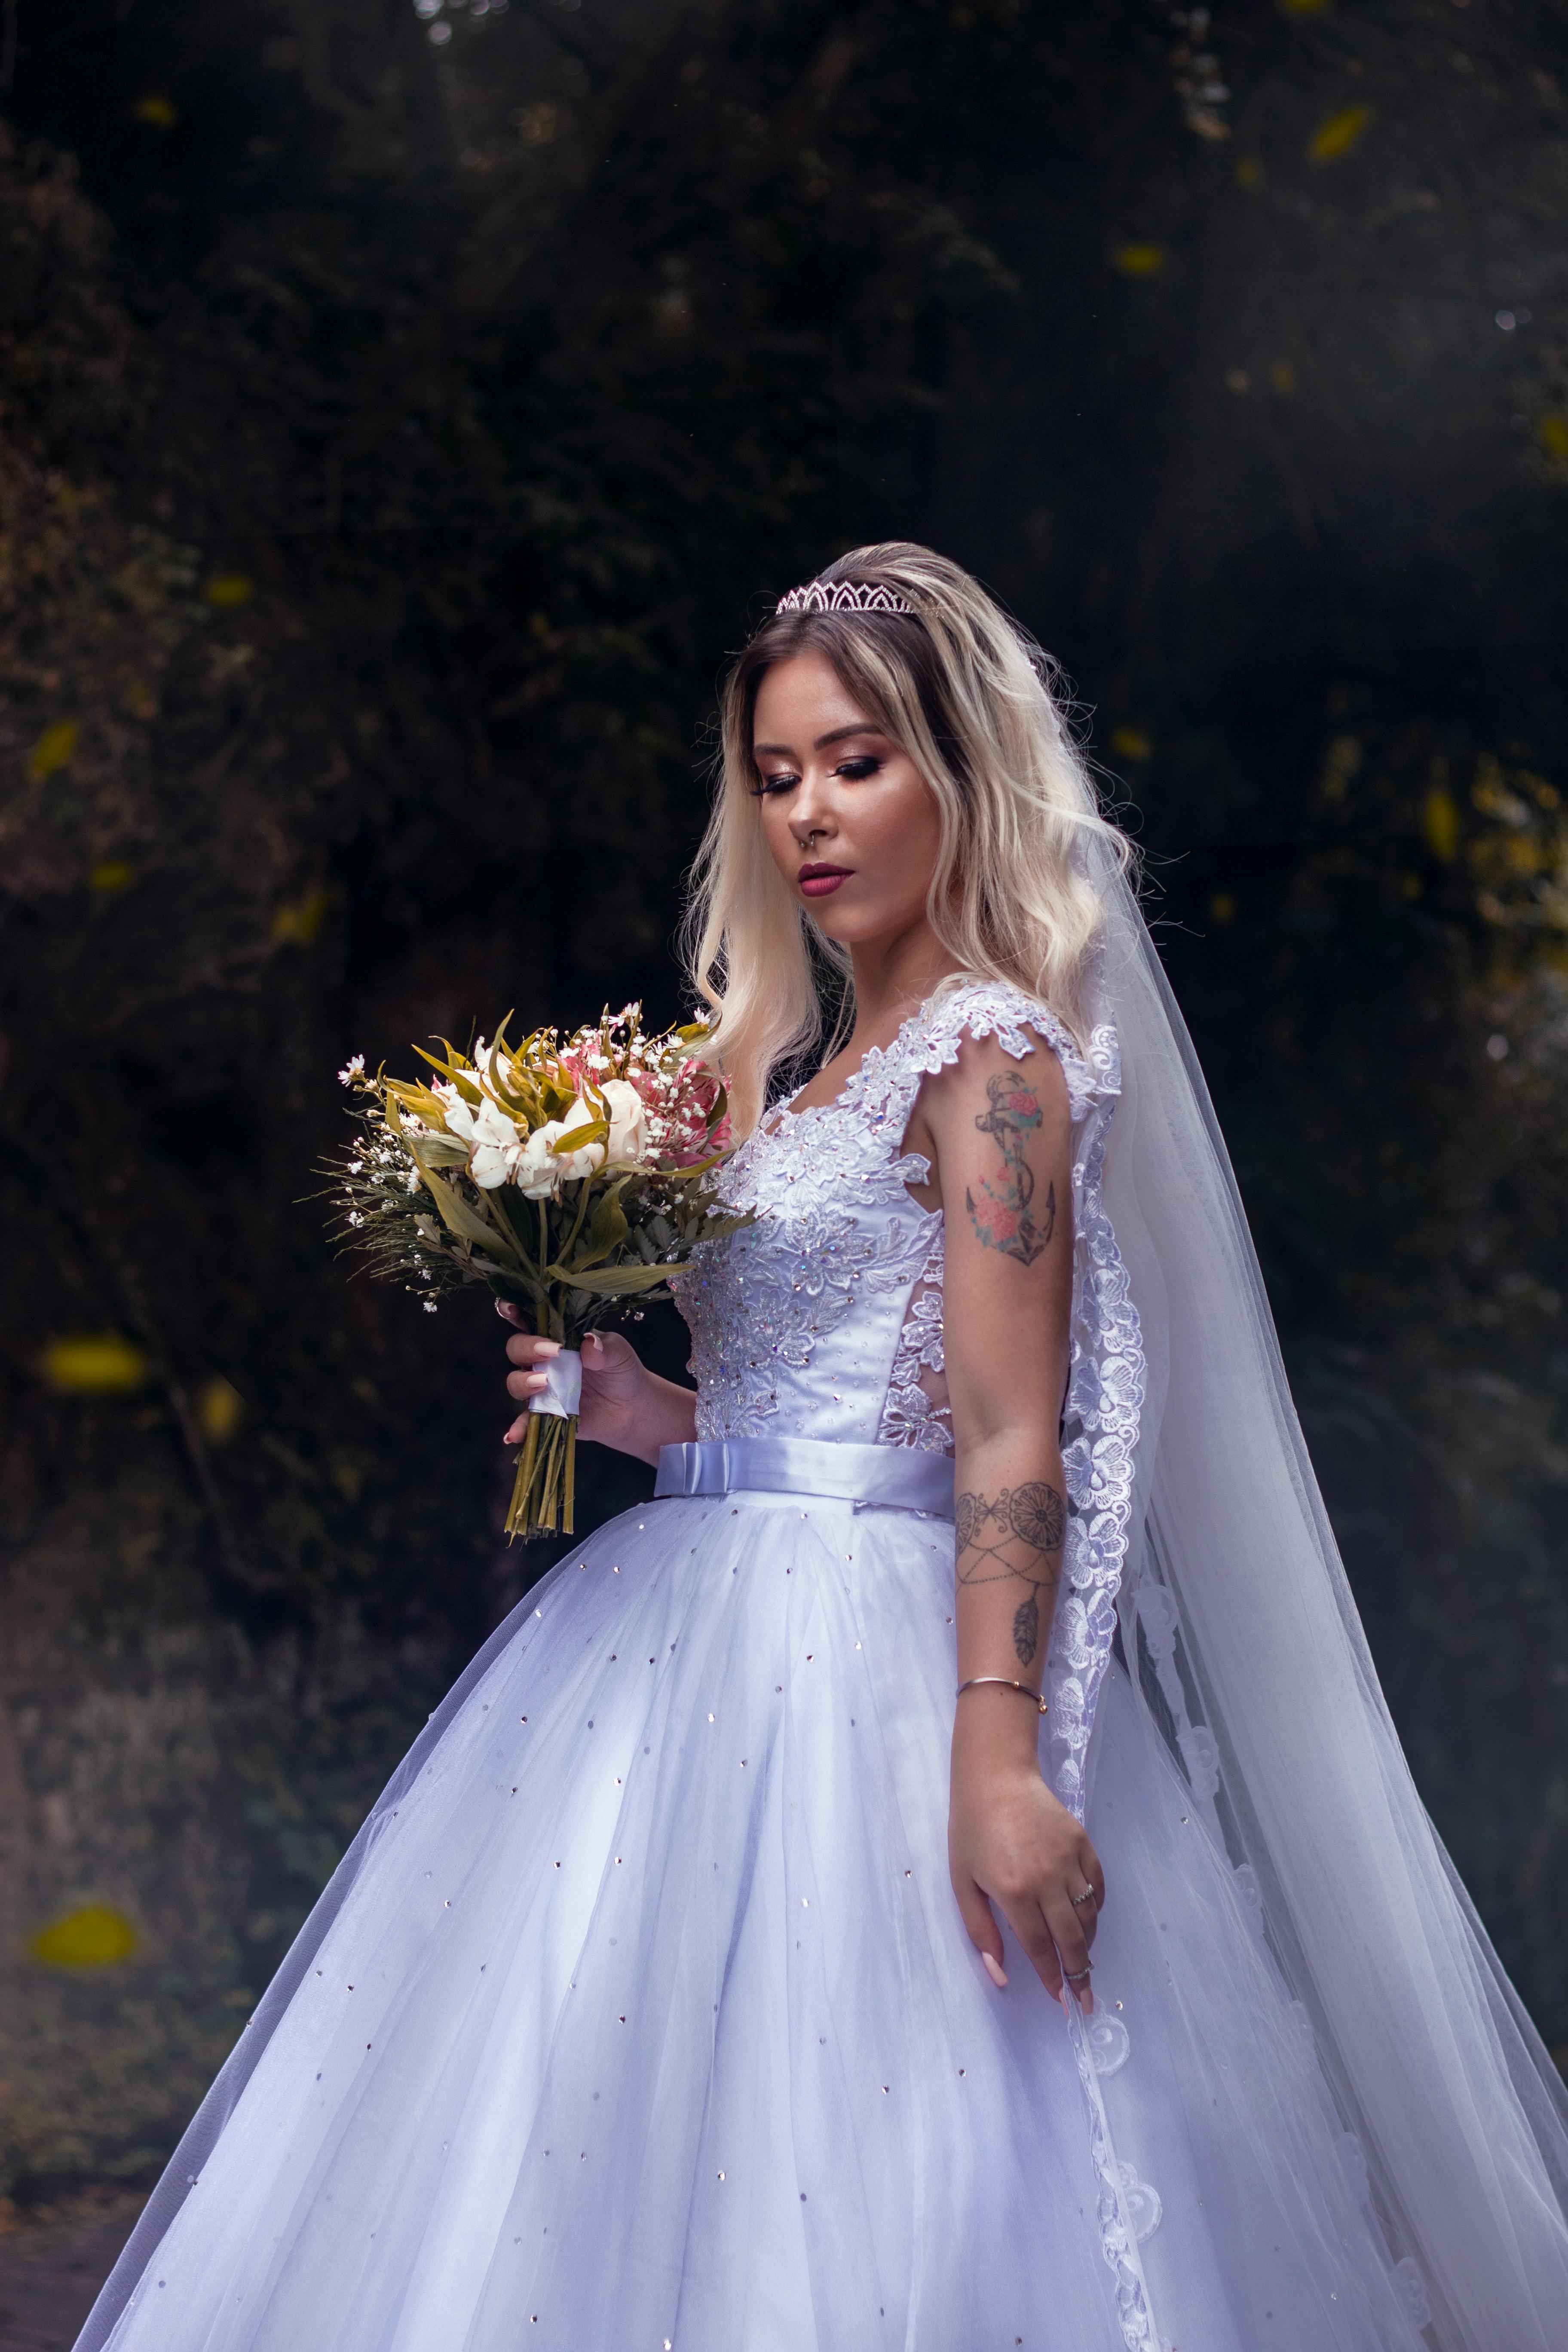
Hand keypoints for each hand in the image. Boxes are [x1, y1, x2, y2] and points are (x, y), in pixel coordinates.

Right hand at [500, 1311, 649, 1453]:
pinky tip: (514, 1435)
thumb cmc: (621, 1371)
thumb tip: (590, 1345)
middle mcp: (542, 1361)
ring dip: (523, 1382)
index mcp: (557, 1336)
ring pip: (515, 1382)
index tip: (511, 1309)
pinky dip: (517, 1428)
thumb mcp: (620, 1353)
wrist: (631, 1407)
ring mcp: (541, 1388)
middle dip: (526, 1348)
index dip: (512, 1310)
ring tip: (545, 1383)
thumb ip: (605, 1347)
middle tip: (551, 1353)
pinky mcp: (545, 1414)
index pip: (528, 1319)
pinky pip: (525, 1421)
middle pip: (516, 1348)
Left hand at [948, 1698, 1104, 2010]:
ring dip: (1087, 1943)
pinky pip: (1097, 1886)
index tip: (1060, 2001)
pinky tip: (1086, 1919)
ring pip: (1089, 1916)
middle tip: (1085, 1999)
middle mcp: (1047, 1879)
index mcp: (1014, 1892)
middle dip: (1080, 1974)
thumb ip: (981, 1932)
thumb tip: (1000, 1976)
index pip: (1040, 1949)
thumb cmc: (971, 1830)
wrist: (995, 1777)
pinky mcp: (1082, 1843)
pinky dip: (1096, 1908)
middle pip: (1072, 1940)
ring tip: (1082, 1960)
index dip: (1051, 1979)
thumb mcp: (962, 1883)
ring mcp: (1069, 1860)